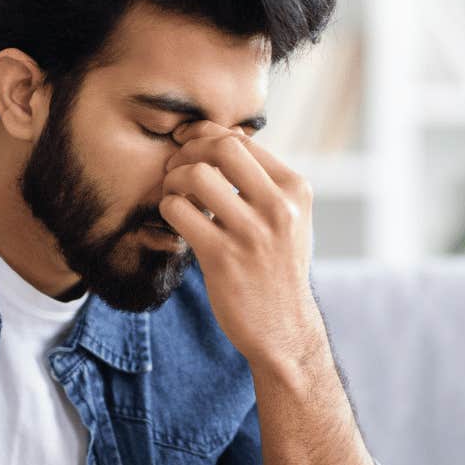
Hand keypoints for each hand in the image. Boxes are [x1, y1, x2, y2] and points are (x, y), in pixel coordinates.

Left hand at [158, 122, 322, 378]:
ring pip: (197, 176)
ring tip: (174, 197)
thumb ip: (262, 181)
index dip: (204, 136)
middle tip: (175, 169)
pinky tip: (175, 221)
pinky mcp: (223, 258)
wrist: (284, 328)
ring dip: (174, 181)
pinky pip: (180, 212)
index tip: (187, 146)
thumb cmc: (277, 268)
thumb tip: (220, 137)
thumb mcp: (288, 218)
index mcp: (295, 189)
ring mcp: (252, 233)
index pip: (241, 141)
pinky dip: (169, 209)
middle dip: (189, 151)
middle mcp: (279, 207)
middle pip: (221, 148)